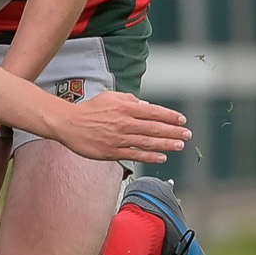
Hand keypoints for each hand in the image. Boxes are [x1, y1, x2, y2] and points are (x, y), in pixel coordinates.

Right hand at [58, 93, 190, 164]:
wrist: (68, 124)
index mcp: (126, 108)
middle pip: (155, 128)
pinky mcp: (112, 151)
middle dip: (174, 131)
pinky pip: (135, 155)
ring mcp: (119, 138)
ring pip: (148, 142)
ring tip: (179, 145)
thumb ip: (130, 100)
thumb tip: (146, 105)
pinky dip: (150, 156)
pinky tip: (161, 157)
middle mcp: (125, 123)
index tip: (182, 121)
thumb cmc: (89, 110)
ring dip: (167, 144)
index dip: (171, 117)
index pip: (154, 112)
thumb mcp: (110, 97)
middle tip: (187, 134)